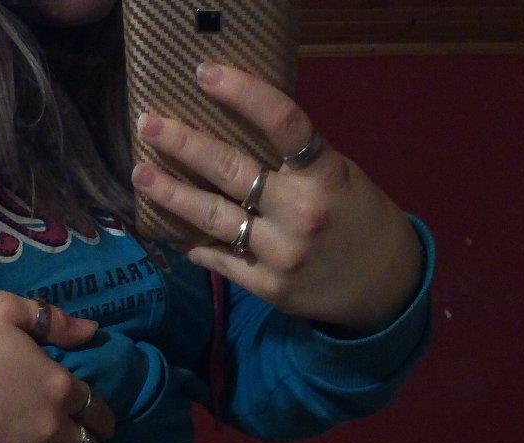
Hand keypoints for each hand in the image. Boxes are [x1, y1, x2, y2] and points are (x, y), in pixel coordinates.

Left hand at [131, 64, 423, 334]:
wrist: (381, 284)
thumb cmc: (356, 216)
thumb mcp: (338, 173)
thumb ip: (295, 158)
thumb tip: (235, 128)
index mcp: (325, 174)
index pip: (282, 123)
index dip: (242, 94)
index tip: (205, 74)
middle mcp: (301, 212)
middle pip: (231, 171)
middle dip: (183, 145)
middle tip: (148, 125)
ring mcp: (281, 254)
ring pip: (214, 217)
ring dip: (172, 194)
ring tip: (142, 176)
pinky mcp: (267, 287)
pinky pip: (219, 258)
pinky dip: (191, 241)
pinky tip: (168, 226)